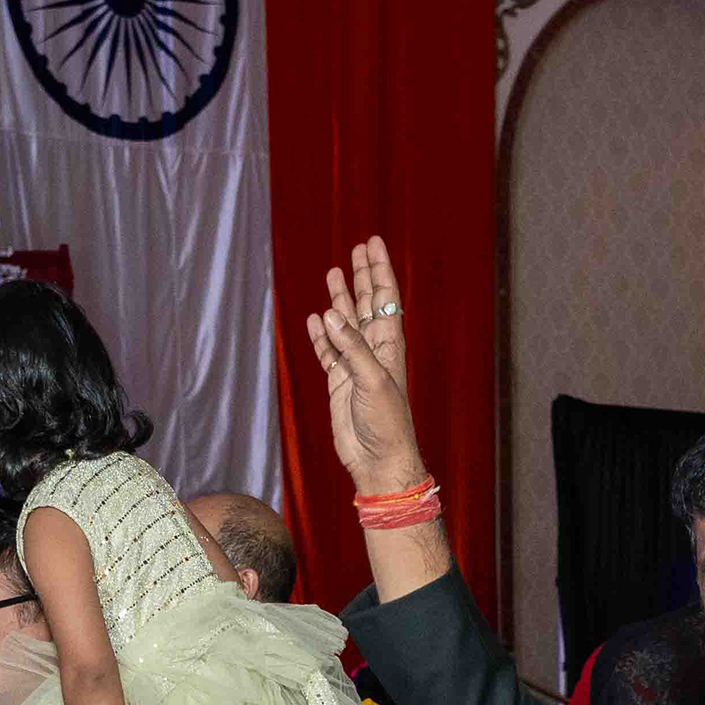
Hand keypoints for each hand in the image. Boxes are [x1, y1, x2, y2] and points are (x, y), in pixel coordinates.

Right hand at [302, 238, 428, 494]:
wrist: (378, 461)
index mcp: (389, 345)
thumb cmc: (385, 423)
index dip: (379, 270)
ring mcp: (355, 366)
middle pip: (367, 304)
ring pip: (345, 324)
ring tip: (333, 273)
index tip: (373, 243)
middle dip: (363, 276)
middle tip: (358, 248)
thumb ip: (352, 347)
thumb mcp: (372, 380)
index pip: (385, 298)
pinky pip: (328, 352)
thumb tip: (330, 314)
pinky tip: (316, 318)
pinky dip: (321, 335)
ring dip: (340, 299)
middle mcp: (373, 351)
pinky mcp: (339, 383)